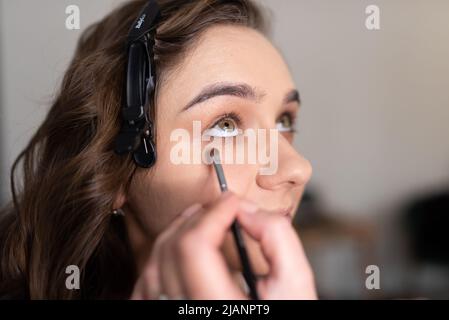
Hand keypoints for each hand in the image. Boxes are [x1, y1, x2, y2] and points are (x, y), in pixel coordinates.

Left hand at [130, 192, 316, 299]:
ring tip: (198, 220)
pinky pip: (144, 288)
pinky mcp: (165, 316)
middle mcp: (186, 314)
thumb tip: (248, 211)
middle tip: (218, 208)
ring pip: (152, 266)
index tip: (231, 202)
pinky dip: (159, 261)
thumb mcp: (295, 286)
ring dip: (175, 234)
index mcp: (216, 307)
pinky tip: (177, 251)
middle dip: (196, 218)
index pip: (194, 247)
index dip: (213, 214)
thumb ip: (277, 239)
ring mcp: (170, 315)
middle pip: (171, 251)